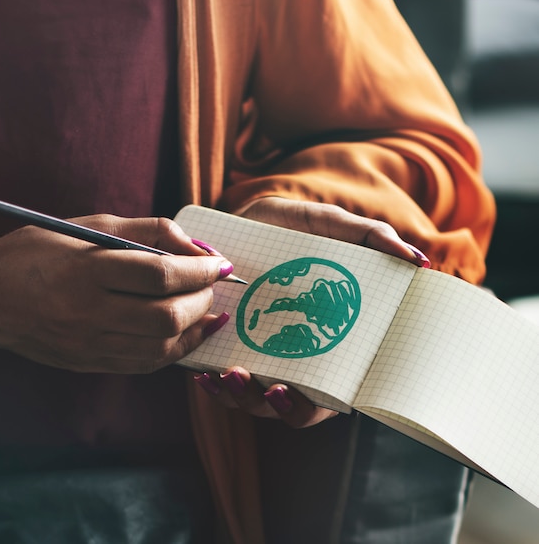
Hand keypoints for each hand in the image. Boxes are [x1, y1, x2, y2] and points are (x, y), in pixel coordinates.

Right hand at [0, 215, 233, 372]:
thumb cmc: (39, 250)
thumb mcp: (90, 226)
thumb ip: (147, 231)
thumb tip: (196, 247)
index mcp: (86, 269)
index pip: (160, 275)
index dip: (200, 269)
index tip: (219, 263)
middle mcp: (87, 312)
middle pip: (167, 317)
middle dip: (203, 300)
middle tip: (212, 284)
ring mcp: (87, 345)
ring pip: (161, 349)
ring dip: (196, 329)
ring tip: (209, 309)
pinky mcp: (88, 363)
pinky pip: (144, 364)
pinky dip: (175, 350)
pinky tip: (188, 332)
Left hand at [193, 197, 429, 426]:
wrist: (245, 217)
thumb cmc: (295, 228)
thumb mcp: (330, 225)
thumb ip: (371, 237)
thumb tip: (419, 262)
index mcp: (327, 340)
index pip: (332, 391)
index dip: (321, 402)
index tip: (307, 392)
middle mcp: (293, 356)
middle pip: (293, 406)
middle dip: (281, 406)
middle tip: (270, 388)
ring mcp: (257, 356)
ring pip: (252, 400)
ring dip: (241, 397)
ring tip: (231, 374)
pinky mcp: (224, 348)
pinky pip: (218, 381)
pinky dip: (213, 384)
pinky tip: (204, 372)